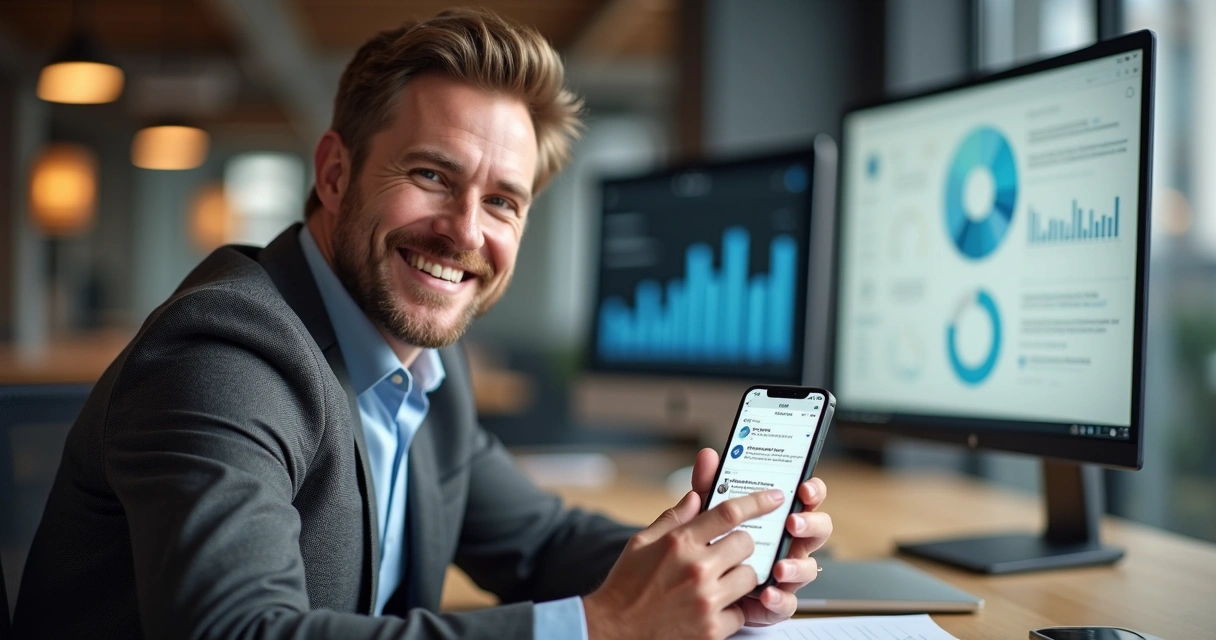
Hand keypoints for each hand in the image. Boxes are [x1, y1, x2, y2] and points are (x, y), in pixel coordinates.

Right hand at [583, 488, 786, 639]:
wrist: (614, 631)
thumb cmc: (626, 585)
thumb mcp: (641, 543)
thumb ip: (673, 518)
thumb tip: (696, 496)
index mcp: (679, 542)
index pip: (729, 513)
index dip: (757, 501)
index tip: (774, 497)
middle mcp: (696, 568)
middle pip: (745, 543)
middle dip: (740, 545)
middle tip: (726, 553)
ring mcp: (707, 600)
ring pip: (750, 577)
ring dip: (740, 576)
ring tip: (719, 581)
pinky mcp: (712, 629)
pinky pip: (742, 611)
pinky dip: (732, 609)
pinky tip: (712, 607)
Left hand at [691, 447, 831, 625]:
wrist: (688, 588)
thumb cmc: (708, 544)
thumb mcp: (705, 512)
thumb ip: (709, 486)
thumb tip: (709, 455)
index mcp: (779, 516)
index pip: (807, 497)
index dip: (813, 491)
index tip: (804, 489)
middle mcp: (789, 542)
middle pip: (818, 529)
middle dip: (811, 524)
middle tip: (792, 522)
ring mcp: (786, 571)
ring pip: (808, 568)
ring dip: (797, 565)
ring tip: (780, 566)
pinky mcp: (776, 600)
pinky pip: (788, 602)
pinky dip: (780, 598)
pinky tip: (767, 593)